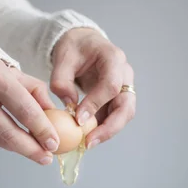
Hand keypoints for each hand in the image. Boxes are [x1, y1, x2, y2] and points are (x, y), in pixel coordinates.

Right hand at [0, 56, 58, 164]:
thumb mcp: (12, 70)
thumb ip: (34, 91)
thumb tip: (54, 115)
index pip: (24, 109)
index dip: (42, 130)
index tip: (54, 144)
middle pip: (8, 132)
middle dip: (31, 149)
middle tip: (46, 158)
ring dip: (17, 148)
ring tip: (35, 152)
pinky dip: (0, 141)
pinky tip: (13, 142)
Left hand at [51, 28, 134, 148]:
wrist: (83, 44)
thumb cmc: (74, 48)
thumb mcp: (63, 57)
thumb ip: (61, 80)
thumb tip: (70, 106)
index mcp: (113, 58)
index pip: (111, 85)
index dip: (96, 104)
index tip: (78, 120)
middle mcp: (125, 74)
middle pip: (126, 105)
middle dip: (109, 127)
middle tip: (89, 142)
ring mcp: (124, 87)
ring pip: (124, 115)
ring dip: (107, 131)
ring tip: (87, 143)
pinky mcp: (118, 98)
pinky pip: (114, 116)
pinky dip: (102, 128)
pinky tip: (87, 137)